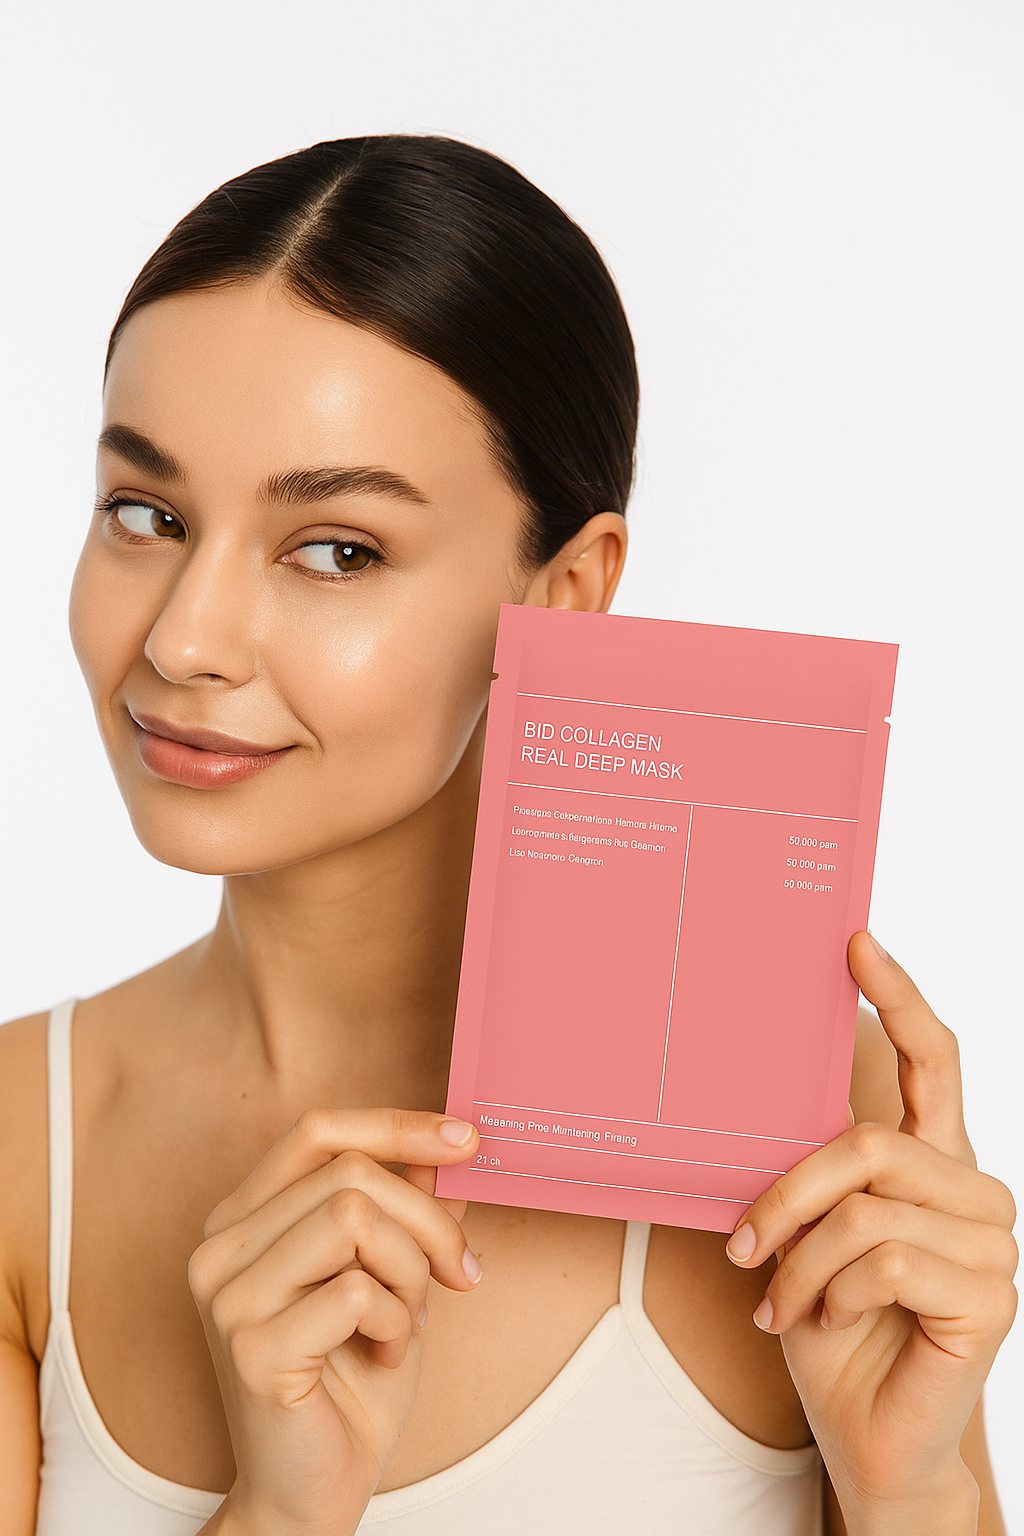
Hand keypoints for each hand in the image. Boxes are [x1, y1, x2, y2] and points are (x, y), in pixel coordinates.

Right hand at [188, 1107, 480, 1535]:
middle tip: (459, 1271)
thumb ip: (402, 1212)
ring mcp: (228, 1297)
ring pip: (354, 1219)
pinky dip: (395, 1321)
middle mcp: (220, 1248)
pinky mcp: (251, 1348)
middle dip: (426, 1219)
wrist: (309, 1493)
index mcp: (243, 1219)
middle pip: (350, 1174)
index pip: (317, 1131)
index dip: (397, 1126)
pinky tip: (384, 1352)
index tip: (465, 1140)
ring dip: (409, 1271)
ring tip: (407, 1318)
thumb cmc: (346, 1386)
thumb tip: (445, 1149)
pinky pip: (356, 1292)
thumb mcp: (387, 1278)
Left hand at [725, 932, 1016, 1534]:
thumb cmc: (831, 1322)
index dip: (900, 995)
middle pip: (869, 1141)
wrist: (866, 1434)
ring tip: (778, 1300)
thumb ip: (809, 1168)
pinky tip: (823, 1320)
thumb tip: (756, 1089)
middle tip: (745, 1242)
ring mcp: (989, 1243)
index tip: (855, 942)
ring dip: (799, 1259)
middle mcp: (972, 1190)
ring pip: (866, 1203)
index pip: (935, 1057)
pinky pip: (880, 1259)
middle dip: (789, 1191)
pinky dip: (828, 1291)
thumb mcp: (806, 1232)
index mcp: (934, 1160)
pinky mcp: (988, 1296)